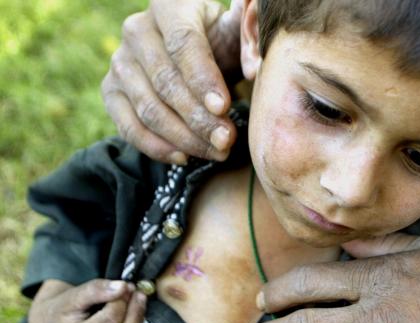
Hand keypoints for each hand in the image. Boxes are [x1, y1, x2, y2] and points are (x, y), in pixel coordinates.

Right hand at [102, 0, 243, 163]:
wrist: (191, 51)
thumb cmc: (220, 39)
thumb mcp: (238, 31)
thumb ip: (250, 40)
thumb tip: (254, 69)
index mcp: (169, 6)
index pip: (184, 44)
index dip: (203, 79)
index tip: (224, 108)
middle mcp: (136, 30)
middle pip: (166, 82)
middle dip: (198, 118)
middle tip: (226, 140)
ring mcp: (119, 62)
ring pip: (149, 109)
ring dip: (184, 138)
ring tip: (216, 152)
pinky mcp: (111, 91)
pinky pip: (128, 127)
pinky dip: (157, 148)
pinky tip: (185, 157)